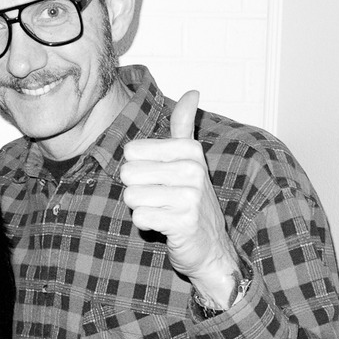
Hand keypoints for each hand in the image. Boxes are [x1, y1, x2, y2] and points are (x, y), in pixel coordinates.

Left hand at [118, 90, 239, 306]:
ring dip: (142, 209)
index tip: (160, 179)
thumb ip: (185, 126)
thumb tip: (193, 91)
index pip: (131, 151)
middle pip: (128, 174)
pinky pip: (140, 218)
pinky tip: (165, 226)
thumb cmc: (192, 201)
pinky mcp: (183, 222)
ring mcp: (189, 197)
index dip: (138, 169)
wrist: (210, 247)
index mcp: (190, 151)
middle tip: (161, 199)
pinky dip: (147, 225)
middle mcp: (192, 170)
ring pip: (131, 197)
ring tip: (164, 212)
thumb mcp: (190, 159)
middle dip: (137, 191)